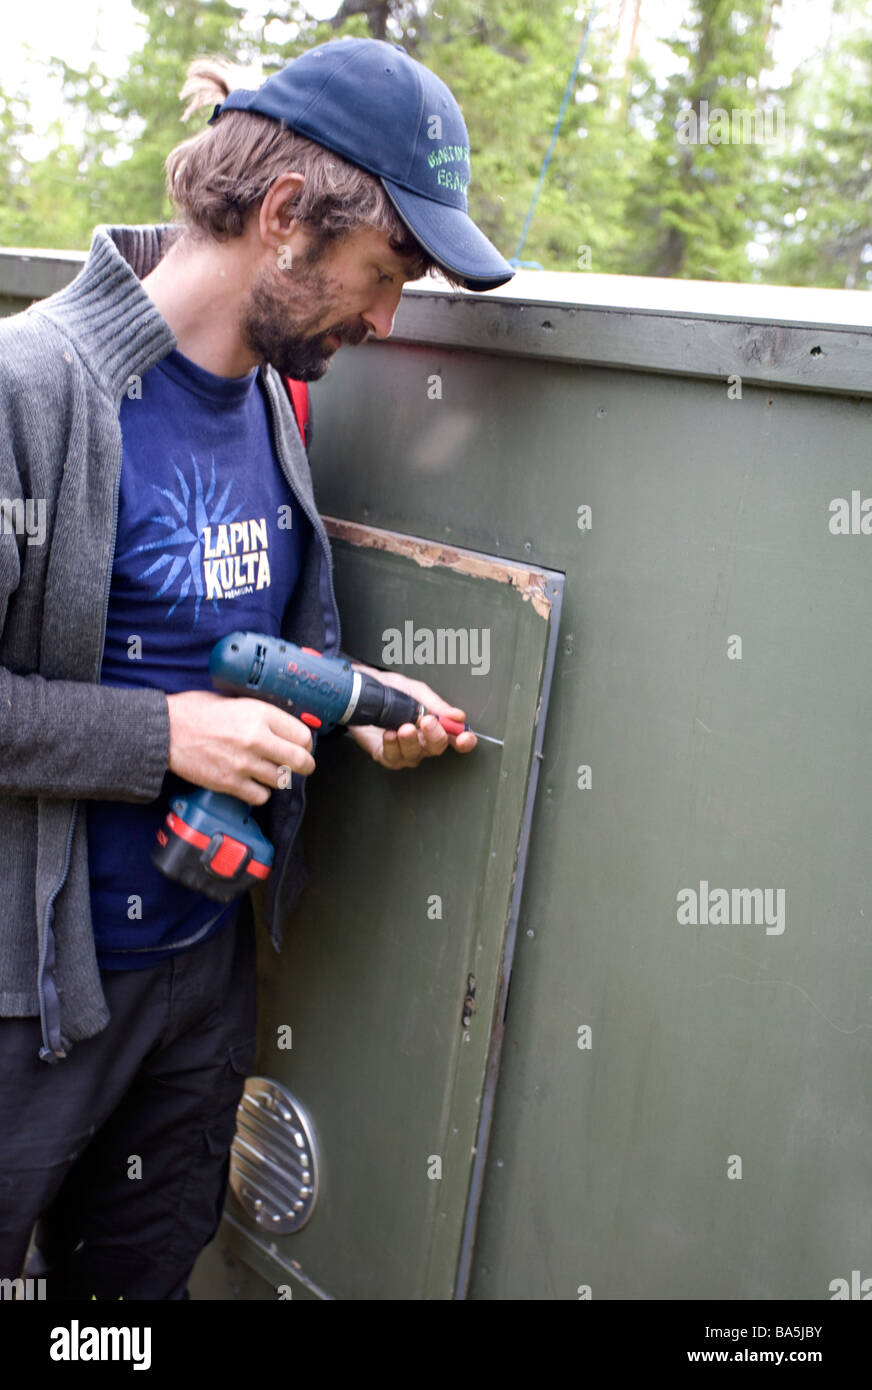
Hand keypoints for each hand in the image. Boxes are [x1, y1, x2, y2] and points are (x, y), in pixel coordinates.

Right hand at [166, 690, 314, 803]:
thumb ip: (260, 714)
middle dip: (304, 765)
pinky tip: (253, 783)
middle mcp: (257, 739)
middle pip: (300, 761)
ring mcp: (244, 763)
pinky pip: (260, 796)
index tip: (303, 746)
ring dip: (278, 778)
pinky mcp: (230, 783)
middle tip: (301, 765)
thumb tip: (283, 725)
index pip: (303, 735)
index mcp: (260, 714)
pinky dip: (260, 792)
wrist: (165, 731)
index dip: (306, 743)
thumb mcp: (234, 700)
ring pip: (282, 780)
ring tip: (269, 771)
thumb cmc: (194, 712)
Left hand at [343, 664, 476, 769]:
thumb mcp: (415, 691)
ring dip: (410, 741)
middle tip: (427, 721)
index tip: (464, 737)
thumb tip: (458, 716)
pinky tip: (389, 734)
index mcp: (434, 725)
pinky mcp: (385, 755)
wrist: (359, 690)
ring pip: (415, 755)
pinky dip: (392, 746)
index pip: (456, 738)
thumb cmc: (389, 690)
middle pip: (437, 748)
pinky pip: (393, 757)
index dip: (464, 741)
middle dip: (434, 736)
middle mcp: (422, 741)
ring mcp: (404, 751)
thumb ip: (435, 704)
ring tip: (404, 727)